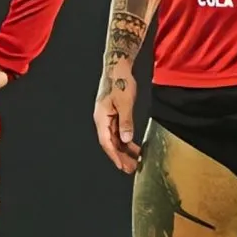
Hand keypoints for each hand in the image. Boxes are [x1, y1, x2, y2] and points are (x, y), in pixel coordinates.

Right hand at [94, 58, 141, 173]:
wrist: (118, 67)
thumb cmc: (120, 82)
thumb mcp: (125, 103)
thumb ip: (125, 122)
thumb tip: (126, 139)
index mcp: (101, 118)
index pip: (106, 142)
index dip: (114, 155)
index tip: (122, 166)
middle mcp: (102, 120)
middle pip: (110, 143)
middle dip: (120, 156)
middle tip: (131, 169)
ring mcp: (108, 118)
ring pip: (115, 138)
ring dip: (124, 150)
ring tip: (135, 161)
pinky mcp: (114, 114)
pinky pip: (119, 131)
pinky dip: (126, 140)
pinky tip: (134, 146)